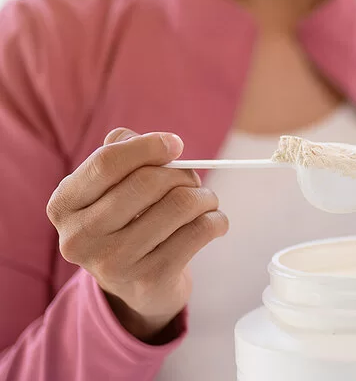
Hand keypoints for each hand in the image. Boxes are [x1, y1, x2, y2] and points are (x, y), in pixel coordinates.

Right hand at [47, 128, 228, 341]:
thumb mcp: (111, 186)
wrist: (134, 286)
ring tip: (205, 201)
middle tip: (193, 180)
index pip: (107, 161)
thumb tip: (162, 143)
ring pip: (179, 205)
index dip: (148, 146)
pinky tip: (214, 222)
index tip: (176, 145)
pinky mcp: (150, 279)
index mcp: (65, 204)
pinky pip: (199, 231)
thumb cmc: (126, 220)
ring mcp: (114, 262)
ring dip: (204, 196)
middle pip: (148, 181)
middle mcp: (80, 237)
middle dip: (182, 174)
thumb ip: (124, 151)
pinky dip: (216, 220)